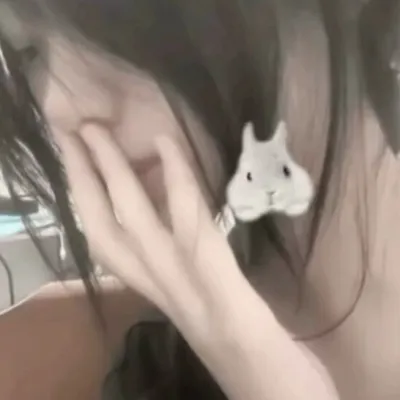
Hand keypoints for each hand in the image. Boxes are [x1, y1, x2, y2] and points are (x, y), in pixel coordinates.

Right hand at [57, 124, 248, 339]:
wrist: (231, 334)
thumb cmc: (195, 301)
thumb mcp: (157, 268)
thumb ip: (143, 237)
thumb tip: (140, 190)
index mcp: (125, 266)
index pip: (91, 219)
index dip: (77, 182)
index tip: (70, 151)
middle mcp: (135, 263)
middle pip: (95, 209)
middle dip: (79, 167)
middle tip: (74, 131)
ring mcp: (167, 256)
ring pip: (127, 202)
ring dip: (109, 162)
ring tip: (96, 131)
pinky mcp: (201, 250)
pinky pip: (183, 201)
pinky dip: (174, 168)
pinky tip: (166, 141)